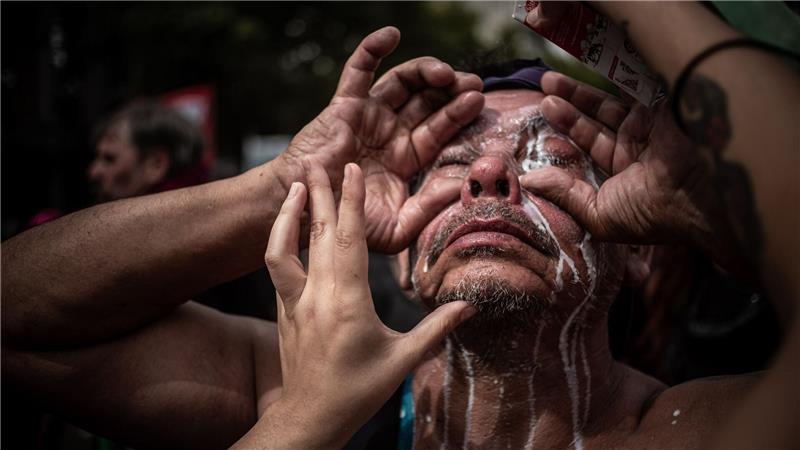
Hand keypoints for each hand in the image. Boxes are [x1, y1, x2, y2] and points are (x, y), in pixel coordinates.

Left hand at [256, 161, 473, 448]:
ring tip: (293, 186)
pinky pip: (278, 267)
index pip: (348, 239)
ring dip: (288, 213)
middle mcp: (316, 294)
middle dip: (317, 192)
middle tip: (315, 159)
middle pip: (315, 233)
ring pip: (284, 247)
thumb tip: (471, 306)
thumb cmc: (358, 390)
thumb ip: (436, 328)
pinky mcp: (284, 311)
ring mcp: (294, 301)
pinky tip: (288, 231)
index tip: (349, 169)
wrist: (310, 417)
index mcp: (347, 300)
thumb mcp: (402, 360)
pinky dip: (282, 240)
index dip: (350, 201)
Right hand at [276, 26, 483, 252]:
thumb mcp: (397, 226)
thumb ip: (429, 207)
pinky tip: (391, 35)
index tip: (479, 104)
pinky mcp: (346, 105)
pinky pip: (359, 70)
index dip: (459, 115)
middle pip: (427, 102)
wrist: (306, 214)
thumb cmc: (347, 223)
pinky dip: (373, 49)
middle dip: (451, 91)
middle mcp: (390, 133)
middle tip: (473, 85)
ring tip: (446, 73)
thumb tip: (462, 184)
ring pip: (402, 82)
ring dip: (426, 71)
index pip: (439, 131)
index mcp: (405, 158)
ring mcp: (369, 116)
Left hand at [521, 72, 723, 245]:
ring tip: (549, 82)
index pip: (590, 145)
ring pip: (609, 103)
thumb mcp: (598, 213)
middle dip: (568, 106)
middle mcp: (637, 148)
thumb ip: (564, 195)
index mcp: (623, 173)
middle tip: (543, 91)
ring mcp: (649, 126)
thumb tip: (528, 182)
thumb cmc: (648, 213)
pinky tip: (585, 70)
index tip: (542, 118)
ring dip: (579, 93)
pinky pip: (632, 89)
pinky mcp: (661, 108)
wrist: (697, 198)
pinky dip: (611, 79)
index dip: (568, 130)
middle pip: (596, 120)